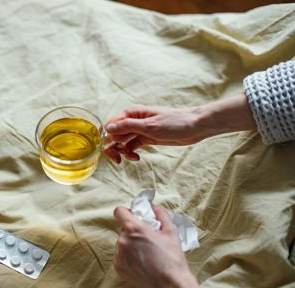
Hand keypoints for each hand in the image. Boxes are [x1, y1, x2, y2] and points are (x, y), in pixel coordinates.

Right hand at [104, 94, 255, 162]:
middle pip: (114, 135)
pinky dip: (130, 153)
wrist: (194, 127)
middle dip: (114, 147)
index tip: (112, 148)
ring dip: (122, 151)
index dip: (108, 137)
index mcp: (131, 113)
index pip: (110, 125)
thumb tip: (109, 128)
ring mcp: (138, 130)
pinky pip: (131, 147)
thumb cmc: (175, 122)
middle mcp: (132, 121)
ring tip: (131, 157)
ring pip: (121, 142)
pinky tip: (136, 158)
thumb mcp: (150, 126)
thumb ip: (128, 126)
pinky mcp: (145, 138)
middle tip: (118, 159)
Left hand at [113, 205, 219, 287]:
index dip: (126, 212)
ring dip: (130, 244)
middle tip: (147, 239)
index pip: (119, 211)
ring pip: (122, 243)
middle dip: (133, 231)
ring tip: (146, 254)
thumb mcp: (171, 232)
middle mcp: (123, 240)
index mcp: (134, 228)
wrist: (171, 286)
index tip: (133, 216)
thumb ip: (160, 215)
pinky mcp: (118, 267)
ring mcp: (119, 255)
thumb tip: (153, 207)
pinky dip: (128, 257)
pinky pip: (120, 256)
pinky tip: (142, 263)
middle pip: (123, 229)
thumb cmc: (172, 258)